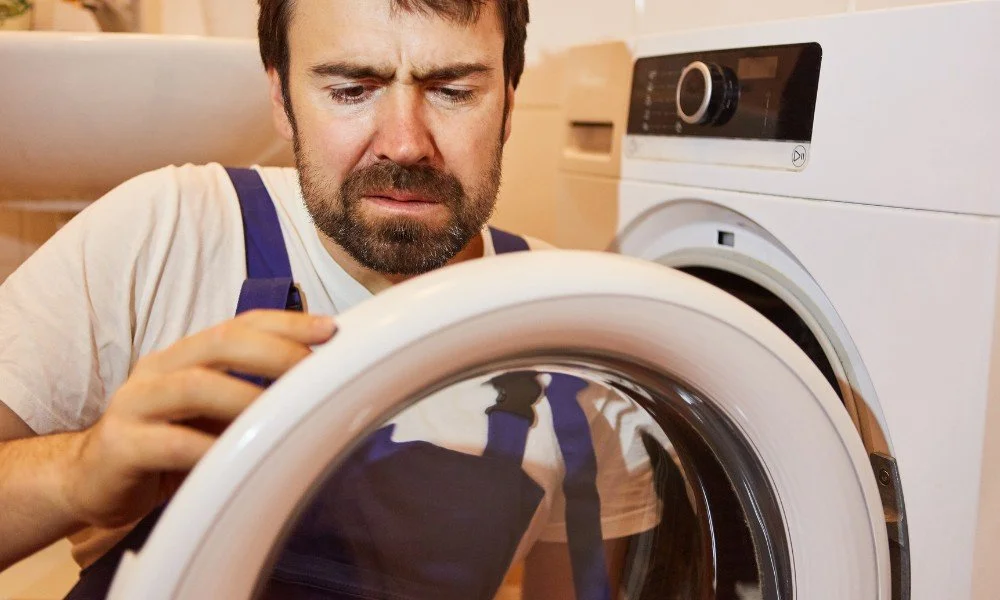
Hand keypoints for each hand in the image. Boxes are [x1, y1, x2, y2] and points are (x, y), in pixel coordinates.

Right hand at [60, 309, 336, 527]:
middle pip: (220, 344)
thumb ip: (248, 395)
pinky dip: (208, 448)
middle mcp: (159, 369)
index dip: (286, 323)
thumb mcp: (210, 413)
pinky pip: (170, 443)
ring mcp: (135, 404)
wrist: (92, 481)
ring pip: (195, 387)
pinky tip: (237, 458)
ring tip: (284, 415)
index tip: (330, 330)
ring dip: (246, 398)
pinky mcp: (121, 445)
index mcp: (184, 355)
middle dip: (274, 352)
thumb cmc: (165, 444)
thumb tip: (316, 388)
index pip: (239, 325)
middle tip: (313, 371)